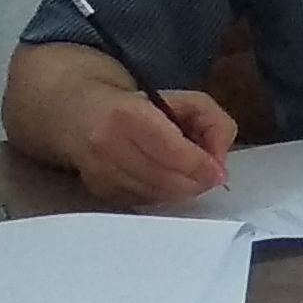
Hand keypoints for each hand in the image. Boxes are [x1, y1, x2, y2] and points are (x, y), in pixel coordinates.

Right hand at [74, 86, 236, 205]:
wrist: (82, 116)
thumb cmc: (140, 106)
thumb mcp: (185, 100)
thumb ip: (213, 123)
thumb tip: (219, 161)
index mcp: (130, 116)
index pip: (171, 150)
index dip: (199, 166)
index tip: (219, 173)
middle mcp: (109, 147)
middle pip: (165, 179)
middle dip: (196, 182)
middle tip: (210, 177)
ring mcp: (101, 174)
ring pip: (155, 196)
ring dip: (181, 190)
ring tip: (189, 175)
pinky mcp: (99, 192)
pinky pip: (143, 203)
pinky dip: (163, 196)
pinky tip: (168, 181)